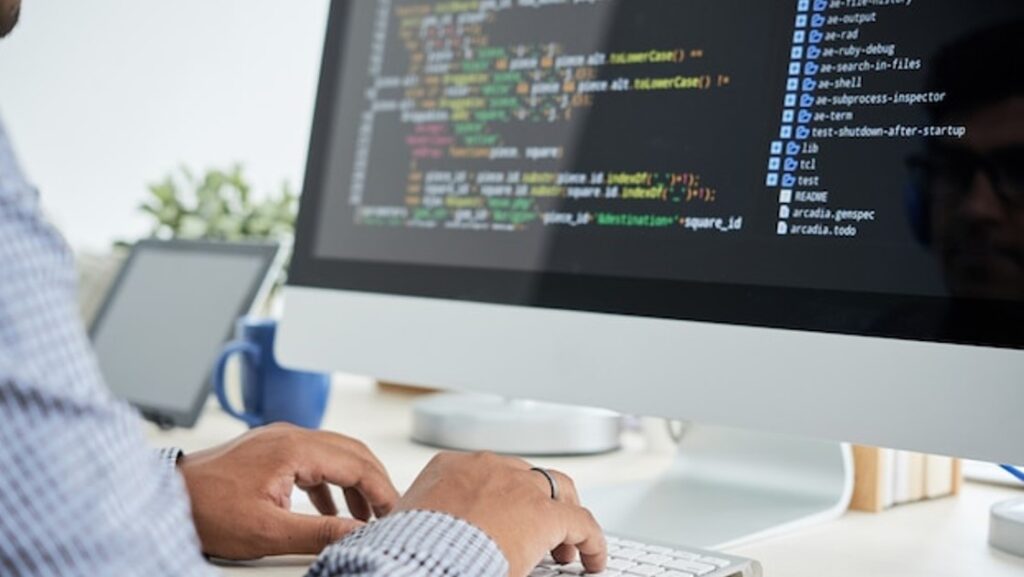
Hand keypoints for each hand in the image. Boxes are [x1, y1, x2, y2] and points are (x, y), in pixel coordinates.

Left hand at [178, 423, 398, 558]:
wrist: (163, 497)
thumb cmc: (206, 509)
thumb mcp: (267, 531)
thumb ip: (320, 532)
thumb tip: (358, 534)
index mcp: (294, 448)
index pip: (356, 464)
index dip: (381, 490)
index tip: (394, 513)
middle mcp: (290, 435)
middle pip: (351, 452)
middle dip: (375, 482)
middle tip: (390, 511)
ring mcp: (278, 439)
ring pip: (334, 454)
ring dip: (354, 482)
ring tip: (366, 513)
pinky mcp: (269, 449)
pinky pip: (313, 459)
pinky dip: (330, 482)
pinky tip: (331, 506)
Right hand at [396, 452, 606, 576]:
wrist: (420, 560)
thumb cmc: (410, 550)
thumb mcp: (411, 526)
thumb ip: (424, 522)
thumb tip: (423, 542)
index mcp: (449, 468)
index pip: (484, 474)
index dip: (501, 498)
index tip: (503, 519)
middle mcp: (486, 468)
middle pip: (525, 476)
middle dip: (536, 501)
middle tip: (539, 531)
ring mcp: (518, 486)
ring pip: (558, 489)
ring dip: (565, 513)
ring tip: (567, 546)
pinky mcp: (544, 515)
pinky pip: (582, 524)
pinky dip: (592, 542)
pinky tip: (593, 560)